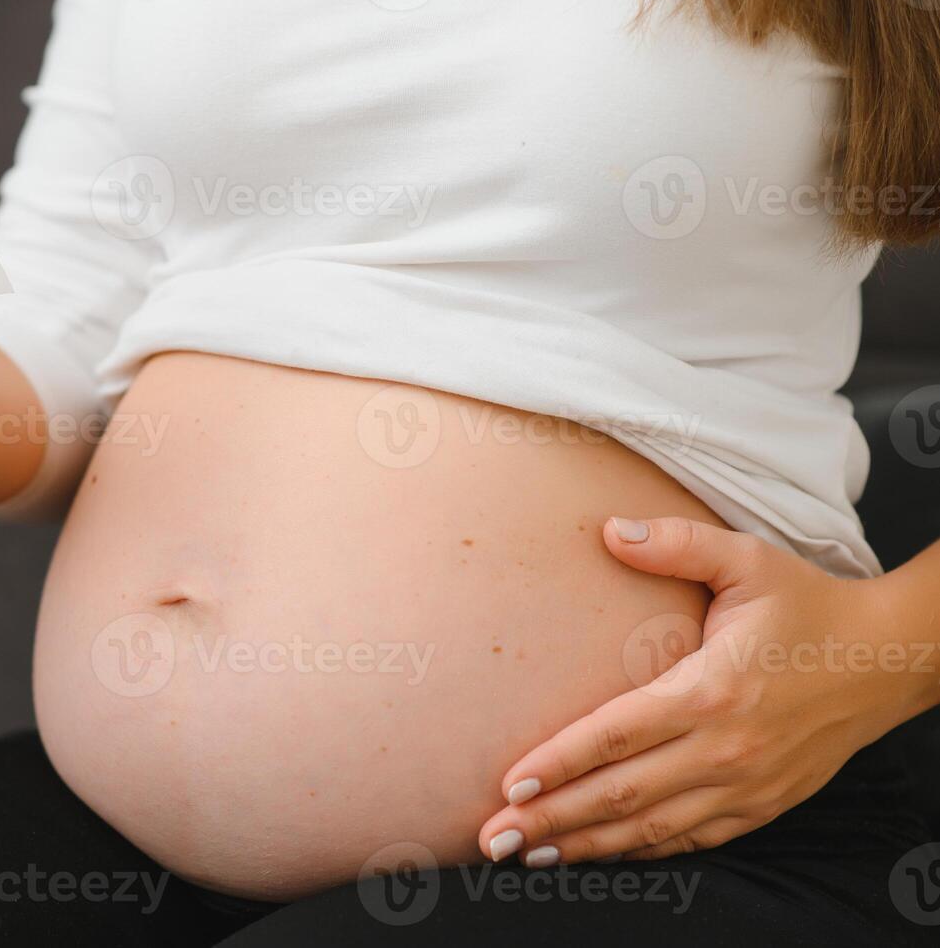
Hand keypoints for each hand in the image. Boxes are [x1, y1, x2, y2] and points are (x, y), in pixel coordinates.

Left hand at [476, 517, 923, 866]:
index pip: (616, 735)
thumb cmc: (809, 605)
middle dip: (552, 818)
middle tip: (493, 838)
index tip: (509, 782)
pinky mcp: (764, 805)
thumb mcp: (747, 560)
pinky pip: (691, 838)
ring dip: (587, 844)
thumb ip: (676, 544)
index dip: (559, 763)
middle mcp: (727, 749)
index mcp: (712, 691)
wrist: (888, 659)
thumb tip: (608, 530)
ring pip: (651, 828)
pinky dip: (641, 849)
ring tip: (529, 852)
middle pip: (621, 794)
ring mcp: (747, 786)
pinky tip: (599, 851)